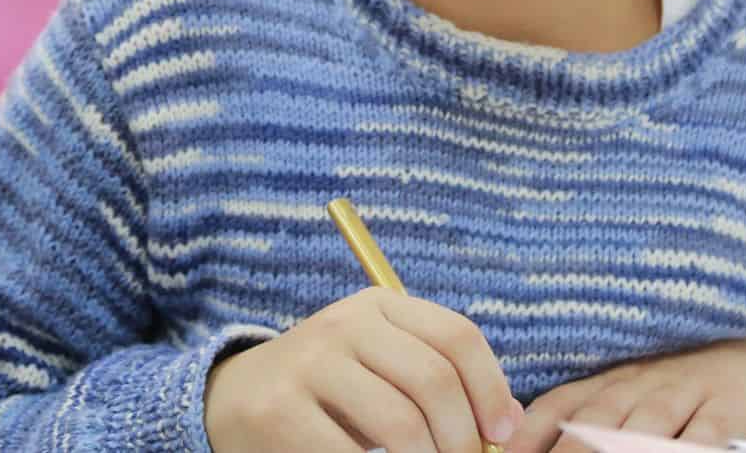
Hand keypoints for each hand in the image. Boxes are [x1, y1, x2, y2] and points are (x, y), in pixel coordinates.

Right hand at [204, 287, 522, 452]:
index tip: (503, 436)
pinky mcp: (280, 412)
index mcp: (377, 305)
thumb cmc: (330, 394)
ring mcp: (309, 364)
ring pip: (401, 424)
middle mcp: (344, 324)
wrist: (234, 401)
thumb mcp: (381, 369)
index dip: (492, 390)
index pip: (457, 336)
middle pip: (435, 381)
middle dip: (464, 440)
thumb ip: (438, 382)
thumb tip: (511, 422)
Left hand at [509, 339, 745, 451]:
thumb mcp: (618, 391)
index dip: (531, 434)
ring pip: (643, 429)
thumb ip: (573, 417)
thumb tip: (520, 444)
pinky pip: (704, 433)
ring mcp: (680, 394)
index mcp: (604, 383)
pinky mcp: (725, 407)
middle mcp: (636, 387)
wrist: (744, 346)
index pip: (557, 407)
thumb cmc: (668, 381)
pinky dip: (688, 448)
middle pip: (594, 424)